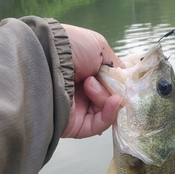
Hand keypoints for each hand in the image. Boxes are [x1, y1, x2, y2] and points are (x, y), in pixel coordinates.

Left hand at [61, 24, 123, 138]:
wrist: (49, 56)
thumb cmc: (72, 47)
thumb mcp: (99, 48)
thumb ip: (114, 66)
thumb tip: (125, 79)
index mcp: (86, 75)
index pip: (109, 86)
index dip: (119, 84)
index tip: (126, 81)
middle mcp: (81, 93)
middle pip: (108, 100)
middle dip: (111, 90)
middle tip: (101, 79)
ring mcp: (78, 110)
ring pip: (105, 112)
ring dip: (105, 97)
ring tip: (90, 83)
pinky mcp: (75, 125)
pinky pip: (98, 125)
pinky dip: (110, 114)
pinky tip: (113, 102)